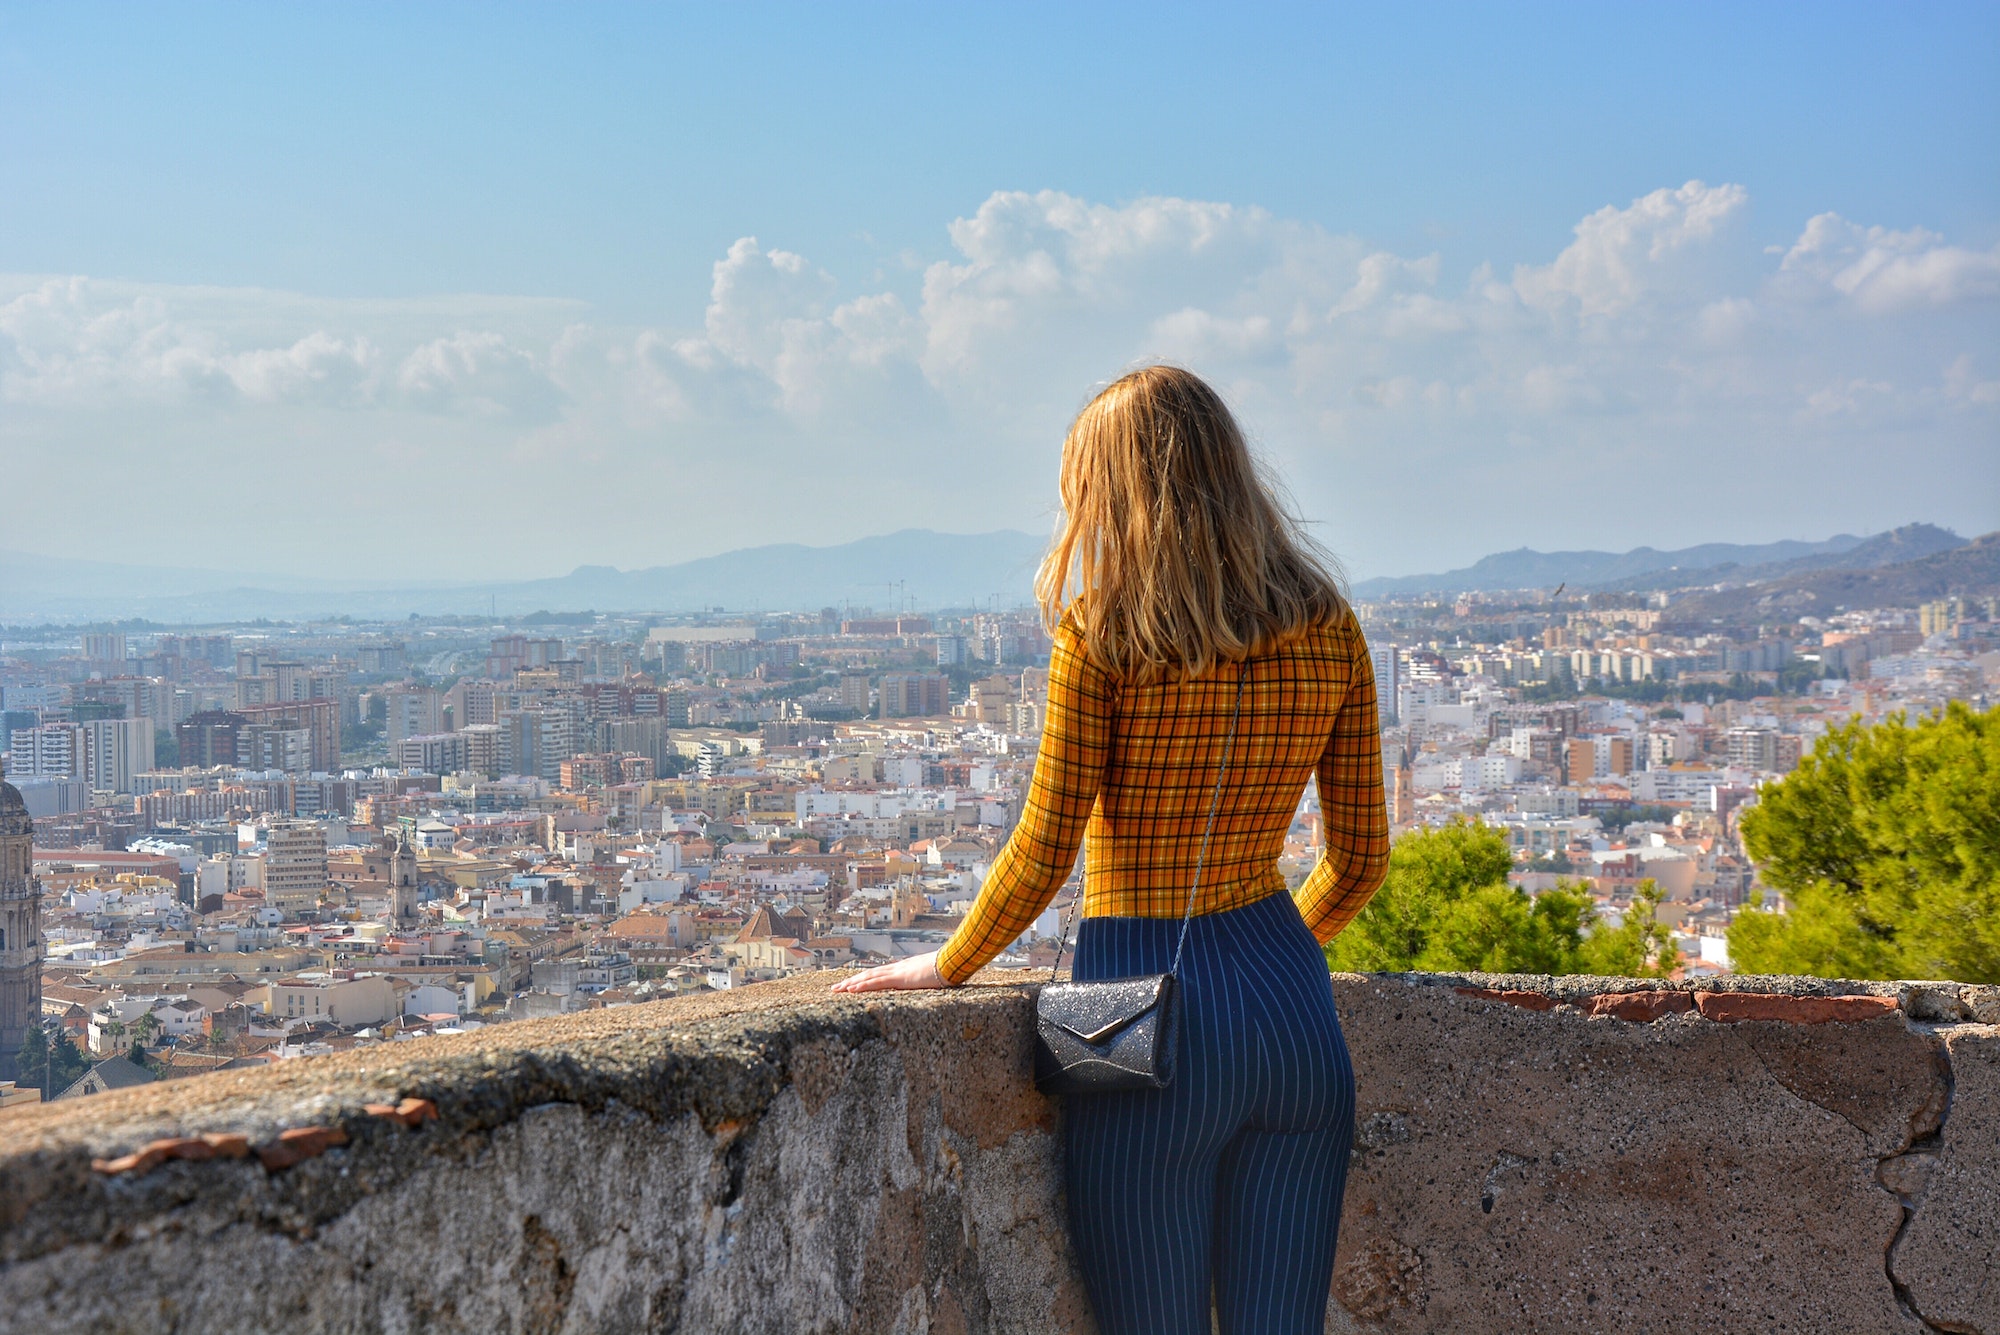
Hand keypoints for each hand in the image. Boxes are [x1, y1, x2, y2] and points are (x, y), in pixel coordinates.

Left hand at [830, 950, 948, 993]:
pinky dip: (863, 986)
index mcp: (903, 969)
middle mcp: (897, 969)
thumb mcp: (933, 976)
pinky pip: (877, 982)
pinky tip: (851, 989)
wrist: (954, 961)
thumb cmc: (947, 969)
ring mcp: (898, 972)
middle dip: (852, 981)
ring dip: (852, 983)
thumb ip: (926, 979)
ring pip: (869, 978)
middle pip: (869, 974)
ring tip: (837, 989)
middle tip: (836, 987)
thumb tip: (928, 983)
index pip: (878, 974)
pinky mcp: (900, 978)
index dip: (864, 979)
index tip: (852, 984)